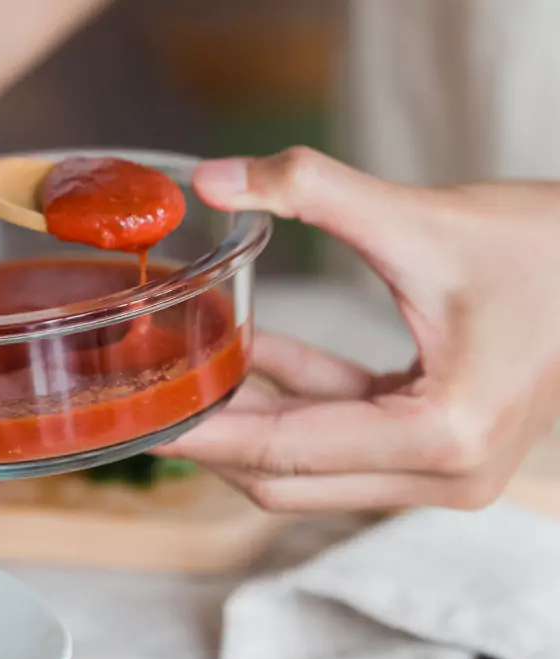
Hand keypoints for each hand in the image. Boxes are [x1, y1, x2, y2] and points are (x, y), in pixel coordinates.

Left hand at [163, 147, 559, 511]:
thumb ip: (312, 192)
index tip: (141, 424)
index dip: (205, 437)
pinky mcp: (443, 452)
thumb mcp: (420, 219)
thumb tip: (214, 177)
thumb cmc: (546, 249)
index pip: (287, 453)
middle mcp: (446, 474)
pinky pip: (345, 437)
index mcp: (442, 435)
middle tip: (147, 404)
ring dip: (253, 418)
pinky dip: (299, 399)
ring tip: (189, 371)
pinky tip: (253, 350)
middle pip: (291, 479)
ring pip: (314, 467)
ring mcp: (447, 473)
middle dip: (217, 440)